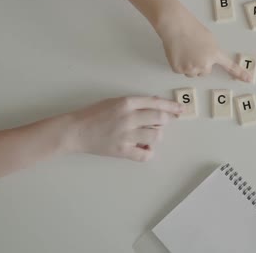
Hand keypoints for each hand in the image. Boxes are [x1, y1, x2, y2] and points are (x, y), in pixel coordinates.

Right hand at [63, 96, 183, 161]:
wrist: (75, 131)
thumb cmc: (93, 115)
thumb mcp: (114, 102)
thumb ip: (135, 103)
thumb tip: (156, 103)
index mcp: (126, 103)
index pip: (156, 102)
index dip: (171, 106)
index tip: (181, 109)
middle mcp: (128, 118)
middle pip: (160, 118)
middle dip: (165, 120)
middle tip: (161, 123)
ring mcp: (126, 135)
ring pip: (156, 136)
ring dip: (156, 136)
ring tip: (147, 136)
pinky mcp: (122, 151)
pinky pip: (145, 154)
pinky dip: (148, 152)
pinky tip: (143, 147)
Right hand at [155, 6, 250, 80]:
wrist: (175, 26)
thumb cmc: (192, 29)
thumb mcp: (210, 40)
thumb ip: (213, 52)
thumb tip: (210, 61)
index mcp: (214, 54)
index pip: (230, 66)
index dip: (240, 74)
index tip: (249, 80)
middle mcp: (204, 64)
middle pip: (205, 72)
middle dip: (201, 64)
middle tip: (193, 51)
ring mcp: (191, 68)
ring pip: (193, 73)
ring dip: (190, 65)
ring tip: (185, 51)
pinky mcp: (179, 69)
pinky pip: (182, 71)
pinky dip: (180, 64)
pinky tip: (178, 53)